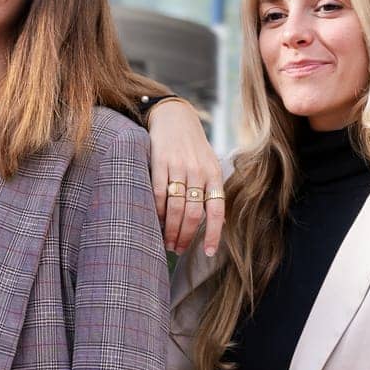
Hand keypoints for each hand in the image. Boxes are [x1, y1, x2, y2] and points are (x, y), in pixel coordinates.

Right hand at [146, 98, 223, 255]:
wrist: (174, 117)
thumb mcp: (208, 164)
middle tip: (176, 250)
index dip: (212, 234)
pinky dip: (155, 212)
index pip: (216, 211)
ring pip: (176, 207)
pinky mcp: (159, 162)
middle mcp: (199, 172)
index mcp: (214, 174)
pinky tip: (154, 222)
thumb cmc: (192, 147)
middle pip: (193, 213)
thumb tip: (214, 223)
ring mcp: (179, 167)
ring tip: (165, 242)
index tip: (207, 253)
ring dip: (170, 229)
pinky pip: (157, 194)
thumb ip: (210, 190)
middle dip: (185, 236)